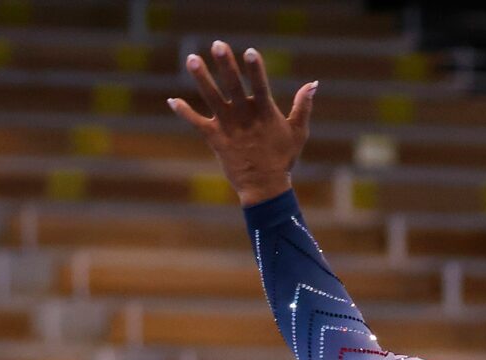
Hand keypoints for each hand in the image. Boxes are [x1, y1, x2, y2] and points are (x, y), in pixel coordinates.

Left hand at [168, 41, 317, 206]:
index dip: (256, 69)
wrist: (264, 188)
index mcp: (265, 113)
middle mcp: (245, 116)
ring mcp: (228, 126)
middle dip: (226, 65)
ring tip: (191, 58)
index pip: (261, 86)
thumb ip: (303, 106)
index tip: (250, 51)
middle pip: (234, 85)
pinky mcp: (215, 138)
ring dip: (201, 78)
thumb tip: (314, 83)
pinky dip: (184, 112)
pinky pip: (196, 123)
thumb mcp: (298, 132)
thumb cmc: (282, 159)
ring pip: (212, 98)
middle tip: (217, 45)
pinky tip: (171, 100)